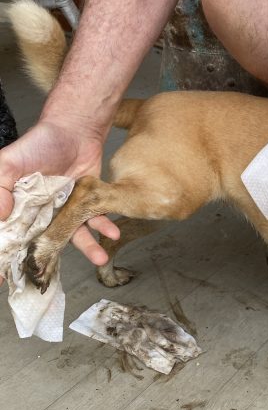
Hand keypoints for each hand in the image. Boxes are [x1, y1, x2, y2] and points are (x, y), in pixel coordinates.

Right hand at [0, 119, 119, 280]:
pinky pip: (97, 220)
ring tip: (100, 258)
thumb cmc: (38, 143)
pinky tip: (113, 232)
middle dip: (47, 262)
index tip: (2, 281)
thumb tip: (0, 216)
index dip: (5, 257)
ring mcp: (67, 211)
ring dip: (90, 248)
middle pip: (44, 243)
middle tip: (48, 281)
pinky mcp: (88, 204)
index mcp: (19, 208)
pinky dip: (106, 226)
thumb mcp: (9, 163)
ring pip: (76, 235)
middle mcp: (43, 214)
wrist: (73, 129)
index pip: (10, 236)